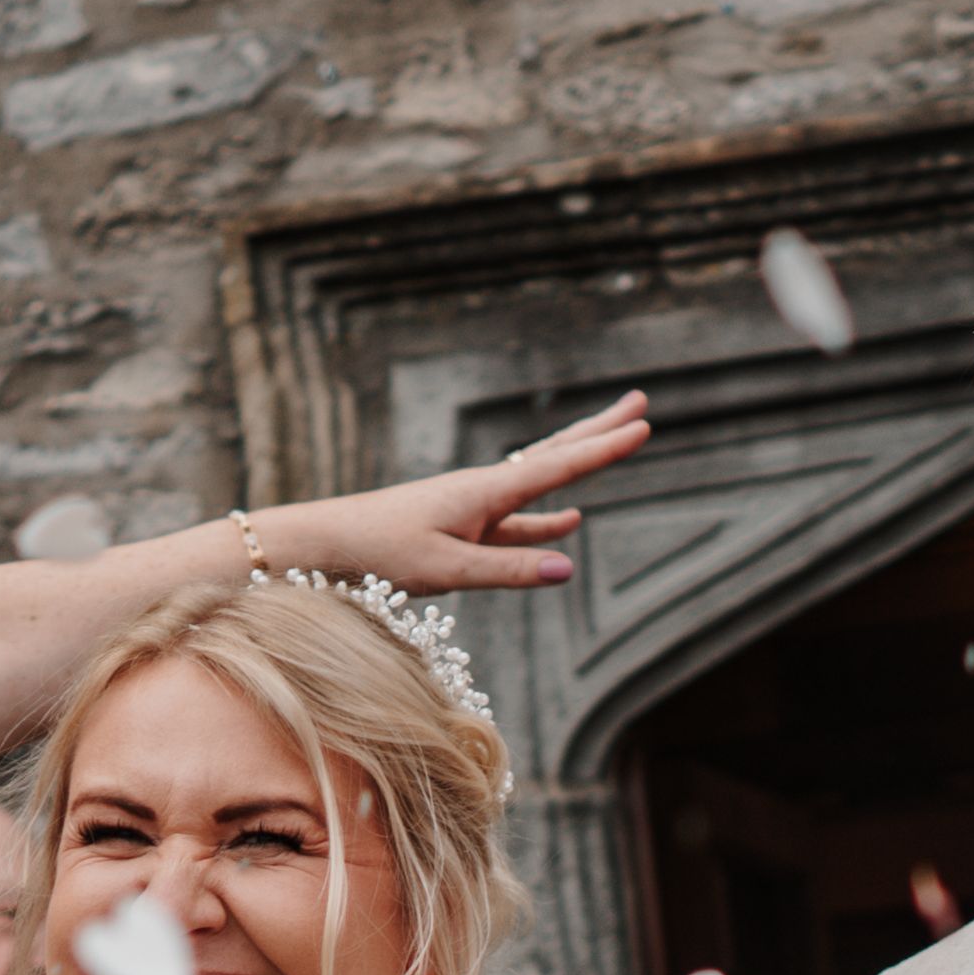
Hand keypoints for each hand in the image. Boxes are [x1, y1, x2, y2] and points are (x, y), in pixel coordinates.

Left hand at [253, 392, 655, 598]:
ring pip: (542, 480)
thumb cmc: (381, 553)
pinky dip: (549, 518)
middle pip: (556, 455)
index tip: (644, 425)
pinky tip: (569, 520)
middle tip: (641, 405)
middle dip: (600, 431)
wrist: (329, 543)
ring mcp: (476, 508)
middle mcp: (485, 489)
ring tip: (613, 443)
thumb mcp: (447, 568)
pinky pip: (520, 520)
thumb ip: (508, 569)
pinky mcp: (463, 529)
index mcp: (485, 491)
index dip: (604, 449)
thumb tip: (569, 568)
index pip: (558, 466)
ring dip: (579, 464)